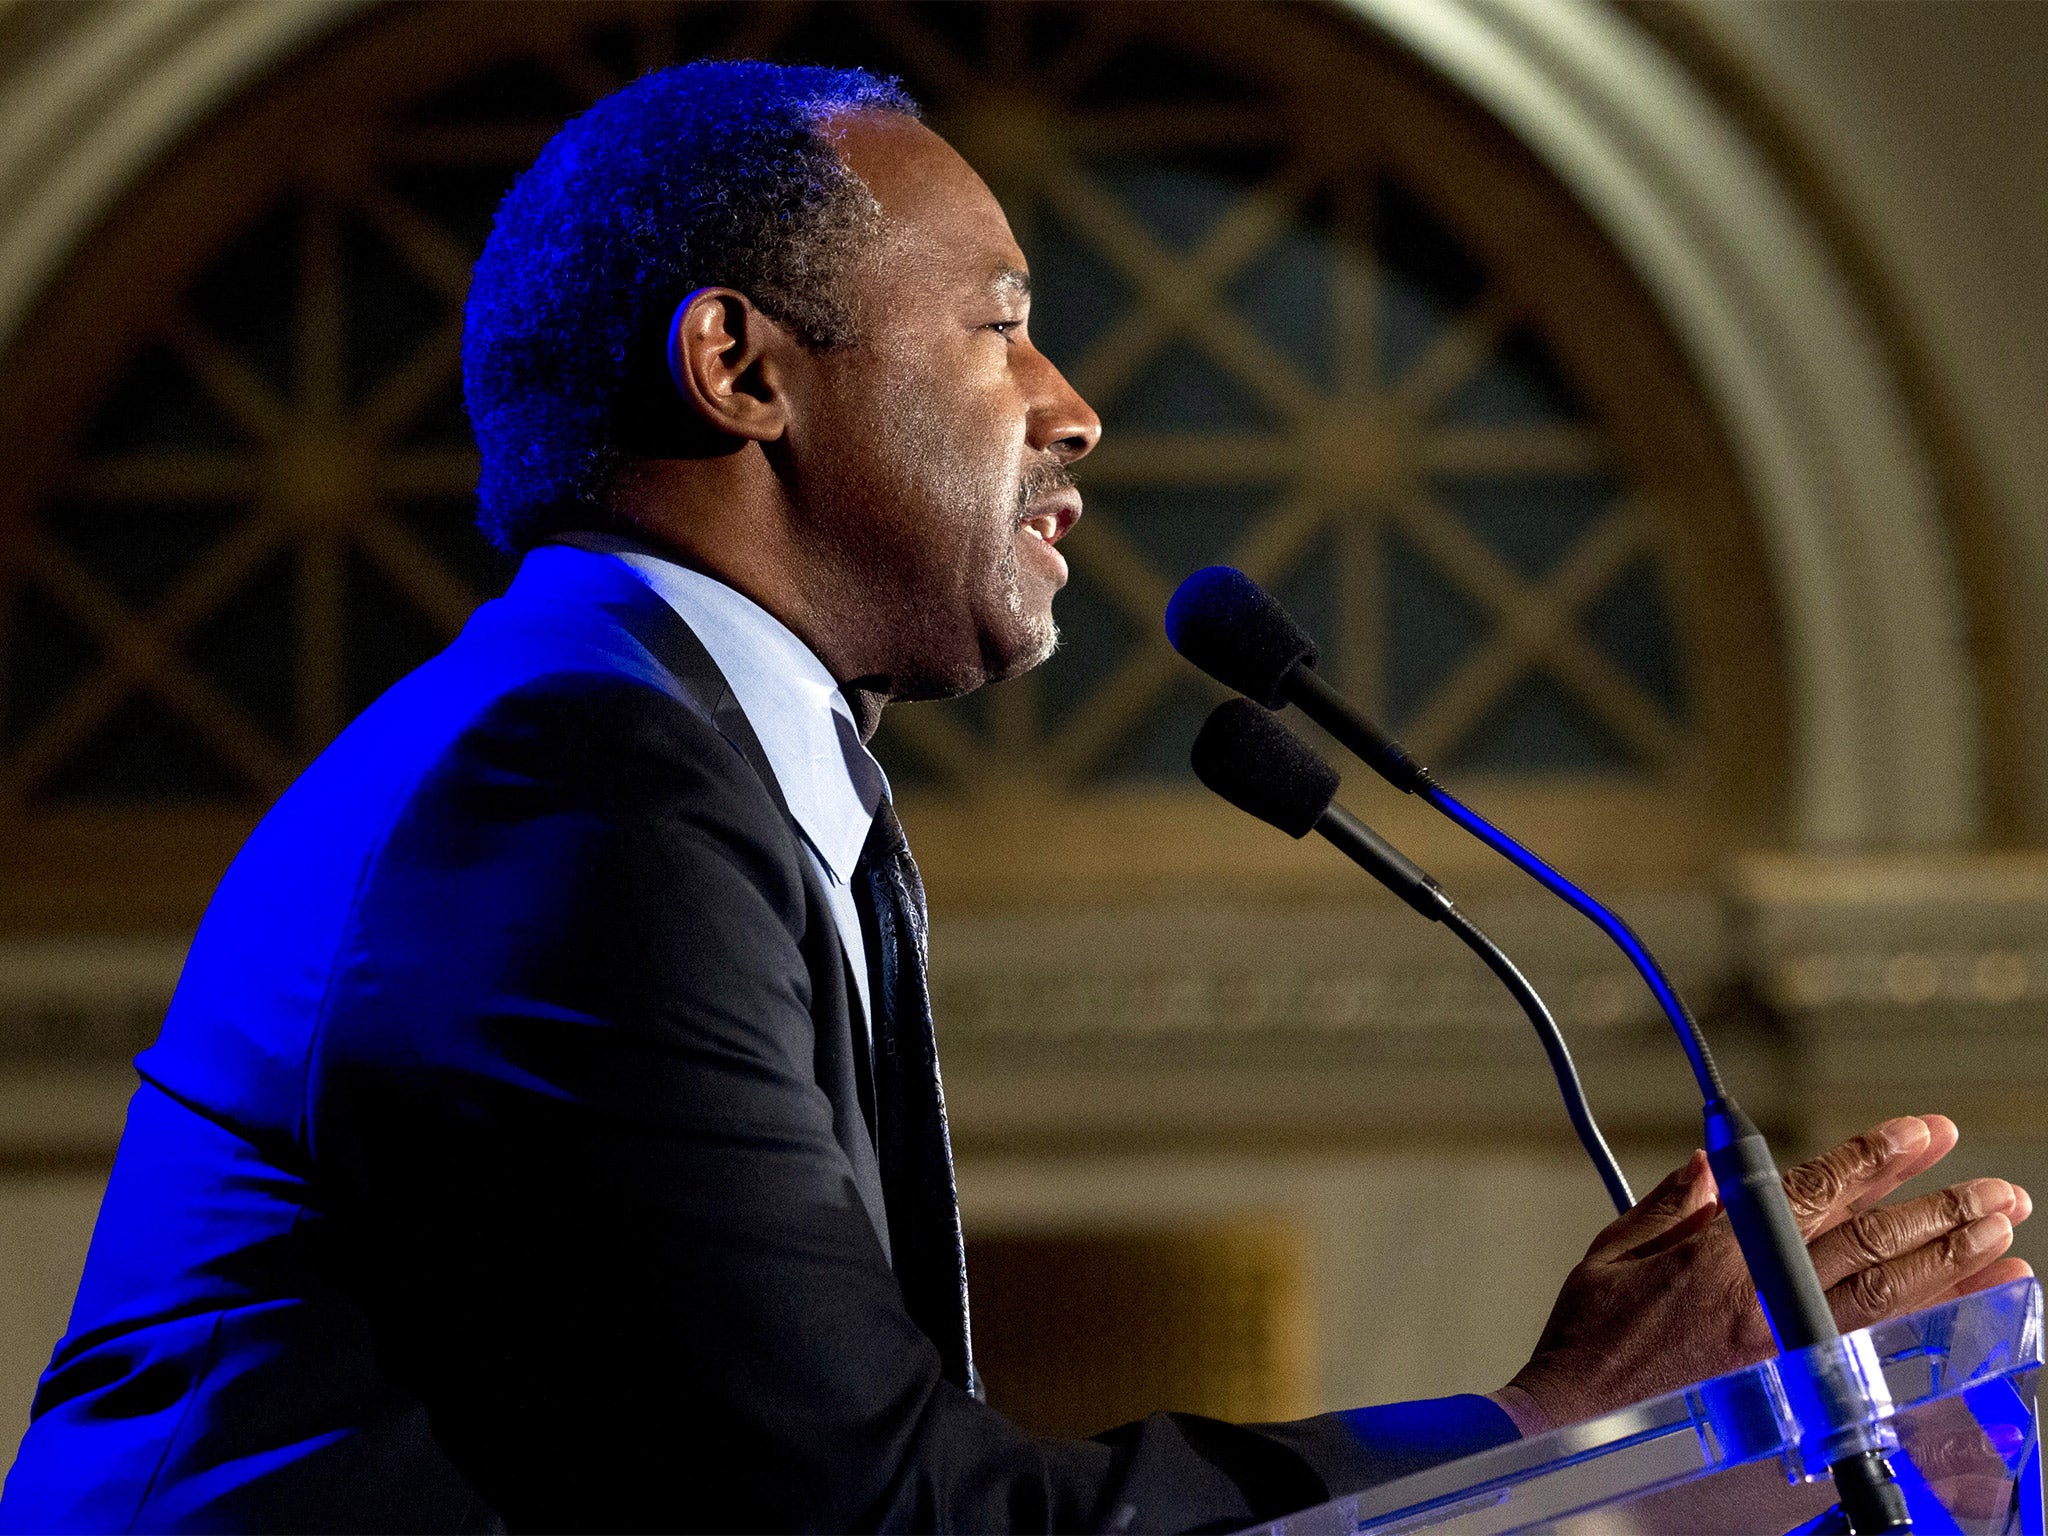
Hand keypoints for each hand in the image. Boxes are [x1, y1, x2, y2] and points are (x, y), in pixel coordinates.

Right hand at [1499, 1115, 2032, 1432]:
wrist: (1577, 1429)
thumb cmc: (1588, 1348)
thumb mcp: (1612, 1254)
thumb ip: (1671, 1204)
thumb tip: (1713, 1163)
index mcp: (1721, 1253)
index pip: (1818, 1188)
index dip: (1878, 1155)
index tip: (1927, 1132)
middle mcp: (1768, 1299)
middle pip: (1875, 1241)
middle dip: (1944, 1208)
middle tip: (1998, 1191)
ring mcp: (1793, 1353)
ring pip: (1894, 1297)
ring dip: (1954, 1264)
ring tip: (2003, 1240)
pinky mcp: (1801, 1398)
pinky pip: (1885, 1359)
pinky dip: (1933, 1333)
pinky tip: (1969, 1315)